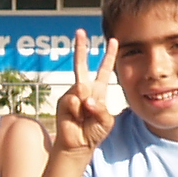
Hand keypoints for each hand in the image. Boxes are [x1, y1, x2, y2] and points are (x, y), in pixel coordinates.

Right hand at [51, 36, 116, 154]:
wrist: (79, 145)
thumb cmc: (94, 132)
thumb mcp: (106, 121)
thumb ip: (100, 108)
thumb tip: (85, 98)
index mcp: (98, 90)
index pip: (104, 69)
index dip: (109, 55)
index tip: (113, 40)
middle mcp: (84, 89)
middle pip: (81, 64)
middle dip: (80, 47)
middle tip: (79, 31)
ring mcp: (73, 94)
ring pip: (81, 88)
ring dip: (86, 105)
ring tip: (85, 117)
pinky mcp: (64, 102)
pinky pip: (73, 100)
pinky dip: (77, 111)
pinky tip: (76, 119)